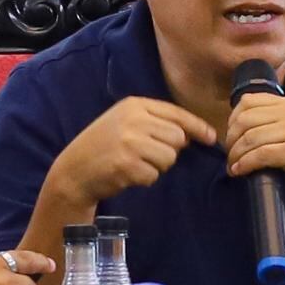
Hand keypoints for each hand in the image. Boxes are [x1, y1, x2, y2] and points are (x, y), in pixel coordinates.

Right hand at [51, 97, 215, 210]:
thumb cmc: (103, 146)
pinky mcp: (127, 165)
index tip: (211, 137)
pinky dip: (145, 179)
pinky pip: (154, 175)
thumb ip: (156, 123)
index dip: (197, 126)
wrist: (73, 170)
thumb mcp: (125, 122)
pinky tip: (127, 174)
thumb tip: (192, 134)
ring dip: (157, 166)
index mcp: (134, 104)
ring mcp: (129, 142)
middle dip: (168, 151)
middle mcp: (133, 119)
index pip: (176, 114)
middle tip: (146, 155)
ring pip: (169, 157)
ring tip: (135, 164)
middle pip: (177, 138)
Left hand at [216, 85, 284, 202]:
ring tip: (233, 166)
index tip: (232, 136)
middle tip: (231, 154)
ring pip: (249, 137)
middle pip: (244, 118)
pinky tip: (240, 171)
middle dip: (231, 138)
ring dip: (235, 154)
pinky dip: (244, 164)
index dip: (233, 118)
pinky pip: (259, 155)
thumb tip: (256, 130)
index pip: (249, 101)